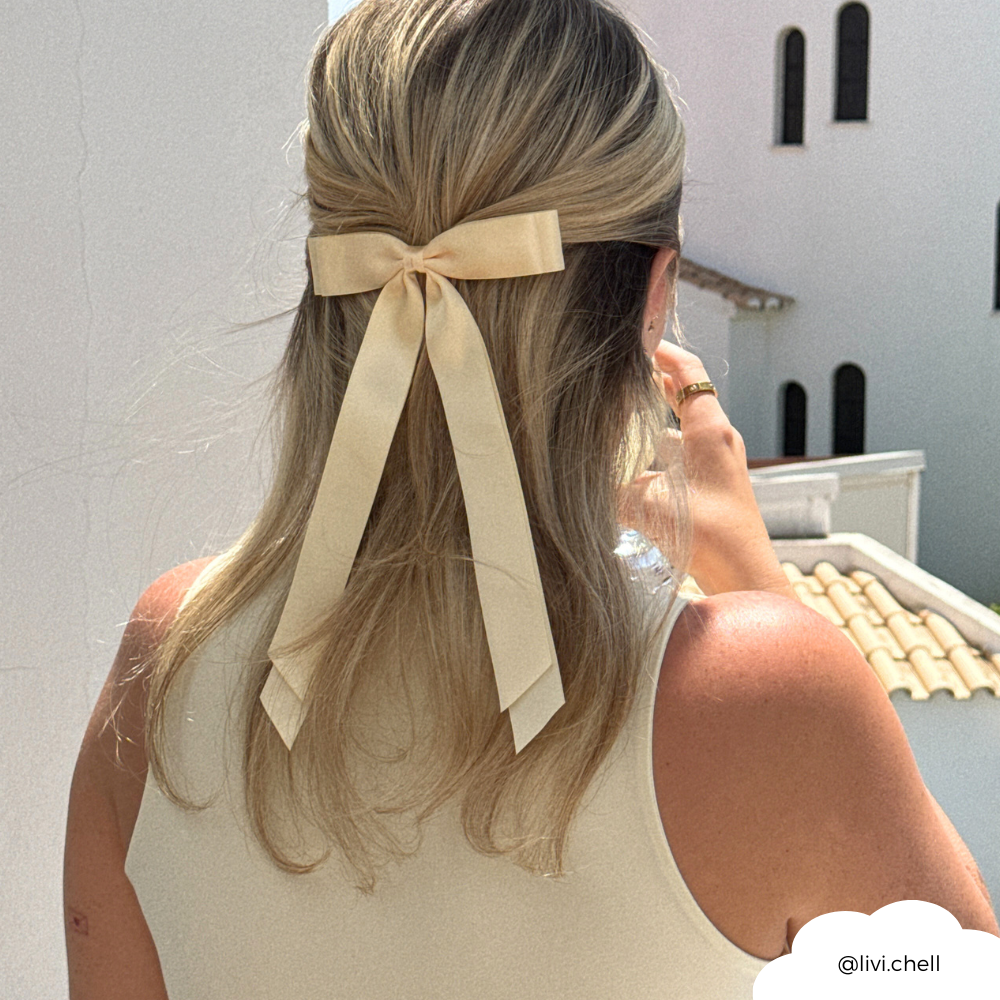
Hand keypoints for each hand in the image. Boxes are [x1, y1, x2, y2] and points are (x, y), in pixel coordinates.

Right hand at [618, 340, 793, 599]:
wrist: (743, 576)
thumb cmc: (709, 536)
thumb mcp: (650, 507)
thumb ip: (610, 490)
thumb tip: (575, 480)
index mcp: (711, 430)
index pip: (689, 373)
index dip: (665, 353)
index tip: (641, 341)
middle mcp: (718, 441)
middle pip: (686, 398)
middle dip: (656, 384)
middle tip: (627, 375)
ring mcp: (719, 466)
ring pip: (683, 430)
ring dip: (657, 422)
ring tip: (625, 419)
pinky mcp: (715, 489)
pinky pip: (683, 459)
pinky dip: (660, 456)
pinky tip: (636, 472)